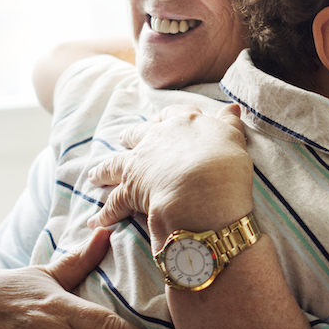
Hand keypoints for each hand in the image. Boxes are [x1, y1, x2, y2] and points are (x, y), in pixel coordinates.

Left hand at [90, 105, 254, 241]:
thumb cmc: (224, 164)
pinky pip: (113, 203)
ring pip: (115, 164)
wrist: (204, 191)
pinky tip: (96, 221)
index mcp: (183, 123)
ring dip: (104, 171)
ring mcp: (140, 164)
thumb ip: (229, 123)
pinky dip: (104, 214)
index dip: (166, 118)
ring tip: (95, 176)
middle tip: (124, 140)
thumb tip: (232, 107)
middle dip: (130, 138)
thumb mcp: (233, 138)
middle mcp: (156, 139)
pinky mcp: (130, 191)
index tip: (162, 120)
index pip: (172, 114)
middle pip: (136, 135)